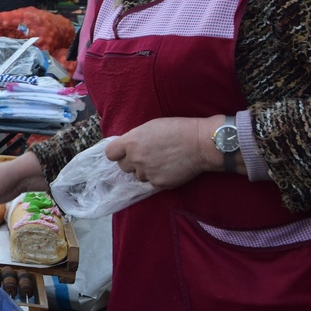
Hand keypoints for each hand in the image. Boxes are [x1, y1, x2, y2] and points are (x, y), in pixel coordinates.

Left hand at [105, 115, 224, 189]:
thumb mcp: (150, 127)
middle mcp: (135, 158)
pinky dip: (158, 178)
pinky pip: (152, 183)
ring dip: (145, 171)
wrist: (200, 143)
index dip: (117, 153)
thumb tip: (127, 147)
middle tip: (147, 156)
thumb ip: (135, 138)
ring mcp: (147, 172)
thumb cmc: (177, 130)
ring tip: (161, 162)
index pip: (110, 154)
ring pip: (138, 176)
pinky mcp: (159, 183)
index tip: (123, 153)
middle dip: (132, 162)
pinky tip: (169, 169)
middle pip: (123, 166)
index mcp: (131, 142)